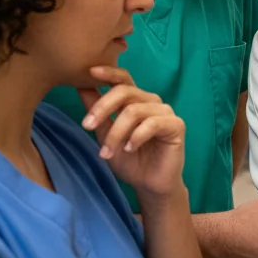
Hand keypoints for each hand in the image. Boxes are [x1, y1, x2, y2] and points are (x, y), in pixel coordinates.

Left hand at [78, 67, 184, 202]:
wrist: (148, 185)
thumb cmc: (129, 160)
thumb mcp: (105, 134)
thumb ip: (97, 111)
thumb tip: (81, 86)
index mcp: (135, 100)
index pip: (123, 79)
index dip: (109, 72)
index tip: (90, 72)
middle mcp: (151, 101)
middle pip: (125, 92)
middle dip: (102, 108)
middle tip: (87, 126)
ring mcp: (165, 112)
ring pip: (134, 111)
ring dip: (116, 133)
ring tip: (107, 153)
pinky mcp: (176, 125)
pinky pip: (152, 124)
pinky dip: (136, 137)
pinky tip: (129, 149)